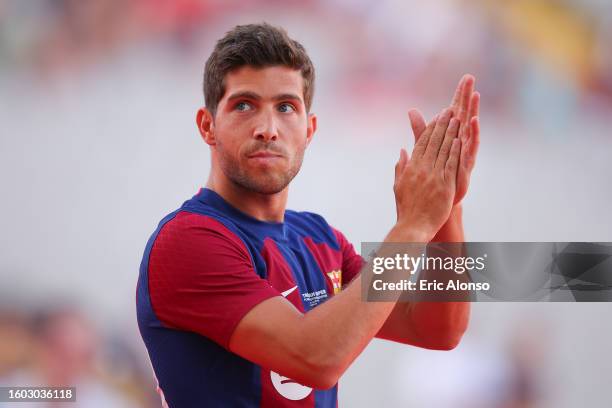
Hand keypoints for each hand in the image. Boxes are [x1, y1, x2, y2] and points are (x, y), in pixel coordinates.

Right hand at [394, 108, 460, 241]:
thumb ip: (400, 167)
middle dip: (441, 124)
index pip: (421, 143)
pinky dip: (454, 150)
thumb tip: (402, 151)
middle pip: (432, 142)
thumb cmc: (406, 209)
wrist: (413, 227)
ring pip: (442, 149)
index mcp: (411, 168)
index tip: (437, 116)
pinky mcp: (444, 185)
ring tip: (456, 118)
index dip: (430, 128)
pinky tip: (459, 139)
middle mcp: (421, 169)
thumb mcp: (398, 185)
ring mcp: (433, 176)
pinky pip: (450, 164)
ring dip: (450, 132)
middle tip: (449, 110)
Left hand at [408, 75, 479, 204]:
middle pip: (464, 114)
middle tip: (471, 78)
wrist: (438, 202)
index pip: (455, 112)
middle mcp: (460, 142)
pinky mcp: (466, 164)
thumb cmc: (434, 175)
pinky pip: (471, 146)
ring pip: (469, 128)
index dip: (459, 95)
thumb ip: (420, 129)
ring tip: (475, 94)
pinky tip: (474, 121)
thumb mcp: (425, 148)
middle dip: (467, 96)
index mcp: (451, 137)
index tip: (465, 78)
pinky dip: (473, 133)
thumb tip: (411, 110)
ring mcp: (464, 152)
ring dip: (473, 111)